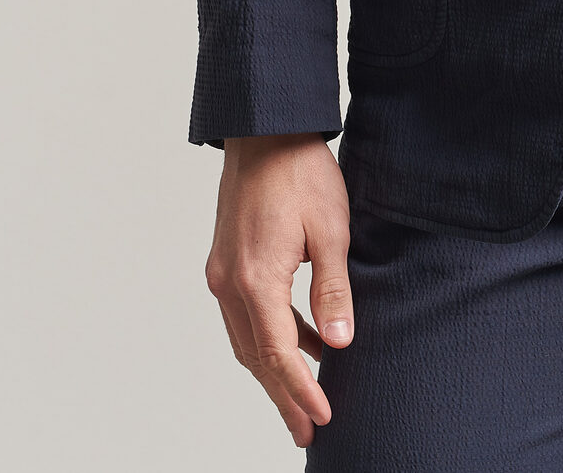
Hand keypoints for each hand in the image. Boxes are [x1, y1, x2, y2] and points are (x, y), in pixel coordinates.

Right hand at [204, 133, 352, 447]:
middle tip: (307, 432)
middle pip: (256, 357)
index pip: (278, 353)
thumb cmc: (301, 171)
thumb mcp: (331, 229)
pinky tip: (300, 344)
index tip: (322, 418)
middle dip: (283, 396)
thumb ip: (333, 288)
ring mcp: (223, 273)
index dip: (301, 390)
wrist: (265, 130)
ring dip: (274, 370)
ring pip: (247, 339)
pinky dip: (270, 337)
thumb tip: (339, 341)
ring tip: (304, 400)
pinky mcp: (227, 261)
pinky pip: (246, 315)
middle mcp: (229, 283)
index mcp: (255, 279)